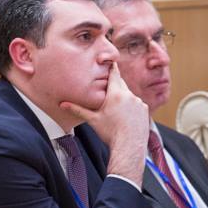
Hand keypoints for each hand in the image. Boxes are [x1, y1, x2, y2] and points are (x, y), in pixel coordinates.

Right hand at [60, 63, 147, 181]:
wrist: (129, 146)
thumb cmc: (110, 133)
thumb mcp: (93, 120)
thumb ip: (78, 109)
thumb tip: (62, 104)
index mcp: (115, 94)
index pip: (114, 74)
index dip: (111, 68)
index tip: (110, 62)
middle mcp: (129, 95)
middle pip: (121, 84)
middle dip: (114, 86)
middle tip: (107, 90)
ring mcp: (138, 102)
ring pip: (128, 94)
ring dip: (123, 98)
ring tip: (116, 110)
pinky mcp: (144, 109)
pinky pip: (136, 103)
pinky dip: (131, 106)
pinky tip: (125, 116)